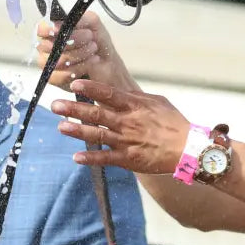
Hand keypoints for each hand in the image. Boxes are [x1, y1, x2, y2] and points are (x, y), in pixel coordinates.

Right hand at [36, 11, 138, 91]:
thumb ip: (78, 18)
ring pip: (57, 61)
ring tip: (93, 49)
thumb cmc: (97, 41)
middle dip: (74, 40)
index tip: (62, 30)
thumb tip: (64, 19)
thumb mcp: (92, 22)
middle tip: (89, 36)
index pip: (41, 29)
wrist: (108, 62)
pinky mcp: (55, 79)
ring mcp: (49, 64)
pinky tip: (90, 62)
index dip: (49, 30)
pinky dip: (78, 68)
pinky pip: (60, 76)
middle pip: (50, 45)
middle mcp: (47, 46)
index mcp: (52, 30)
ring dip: (79, 54)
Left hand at [50, 79, 189, 173]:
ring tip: (60, 127)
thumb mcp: (156, 102)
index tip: (74, 84)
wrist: (189, 149)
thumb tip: (118, 92)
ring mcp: (127, 141)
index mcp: (134, 105)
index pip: (108, 94)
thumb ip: (135, 97)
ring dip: (77, 131)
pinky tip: (76, 157)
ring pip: (97, 135)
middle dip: (74, 109)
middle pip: (96, 113)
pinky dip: (91, 158)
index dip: (90, 88)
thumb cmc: (173, 122)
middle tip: (55, 105)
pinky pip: (106, 158)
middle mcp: (127, 122)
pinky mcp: (129, 160)